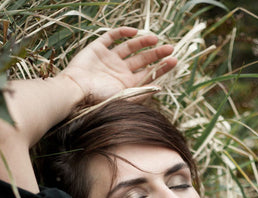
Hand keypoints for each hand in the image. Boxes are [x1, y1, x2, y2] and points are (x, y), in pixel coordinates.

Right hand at [59, 27, 176, 101]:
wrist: (76, 91)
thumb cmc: (98, 99)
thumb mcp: (124, 98)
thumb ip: (142, 92)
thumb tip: (160, 87)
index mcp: (127, 86)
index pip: (149, 74)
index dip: (162, 67)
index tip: (174, 60)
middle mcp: (120, 72)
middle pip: (143, 60)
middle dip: (157, 54)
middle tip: (170, 48)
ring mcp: (109, 60)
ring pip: (130, 48)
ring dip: (143, 43)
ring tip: (156, 39)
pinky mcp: (98, 49)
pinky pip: (112, 37)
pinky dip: (122, 33)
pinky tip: (134, 32)